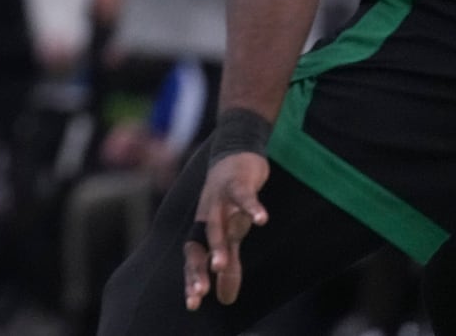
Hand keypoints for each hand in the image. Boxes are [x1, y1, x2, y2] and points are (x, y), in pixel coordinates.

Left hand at [183, 151, 268, 310]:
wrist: (234, 152)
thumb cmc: (231, 199)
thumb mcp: (231, 233)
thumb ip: (229, 264)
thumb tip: (225, 299)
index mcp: (204, 228)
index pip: (194, 257)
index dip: (193, 278)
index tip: (194, 303)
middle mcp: (208, 215)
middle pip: (200, 244)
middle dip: (199, 268)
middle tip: (200, 293)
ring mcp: (220, 198)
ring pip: (217, 223)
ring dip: (219, 244)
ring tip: (221, 265)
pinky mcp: (237, 182)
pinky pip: (243, 196)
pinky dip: (252, 207)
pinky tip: (262, 219)